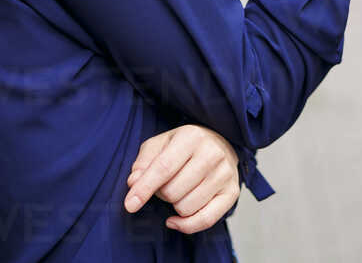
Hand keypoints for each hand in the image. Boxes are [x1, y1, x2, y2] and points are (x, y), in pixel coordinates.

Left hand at [123, 124, 239, 233]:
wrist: (219, 144)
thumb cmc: (183, 146)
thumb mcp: (159, 144)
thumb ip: (143, 162)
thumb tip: (133, 182)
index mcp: (191, 137)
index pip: (163, 168)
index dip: (144, 188)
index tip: (129, 205)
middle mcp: (212, 154)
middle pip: (173, 191)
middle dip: (161, 194)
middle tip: (164, 184)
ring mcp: (225, 174)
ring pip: (186, 208)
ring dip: (174, 206)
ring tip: (178, 191)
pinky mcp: (232, 192)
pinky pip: (205, 220)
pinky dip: (186, 225)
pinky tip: (175, 219)